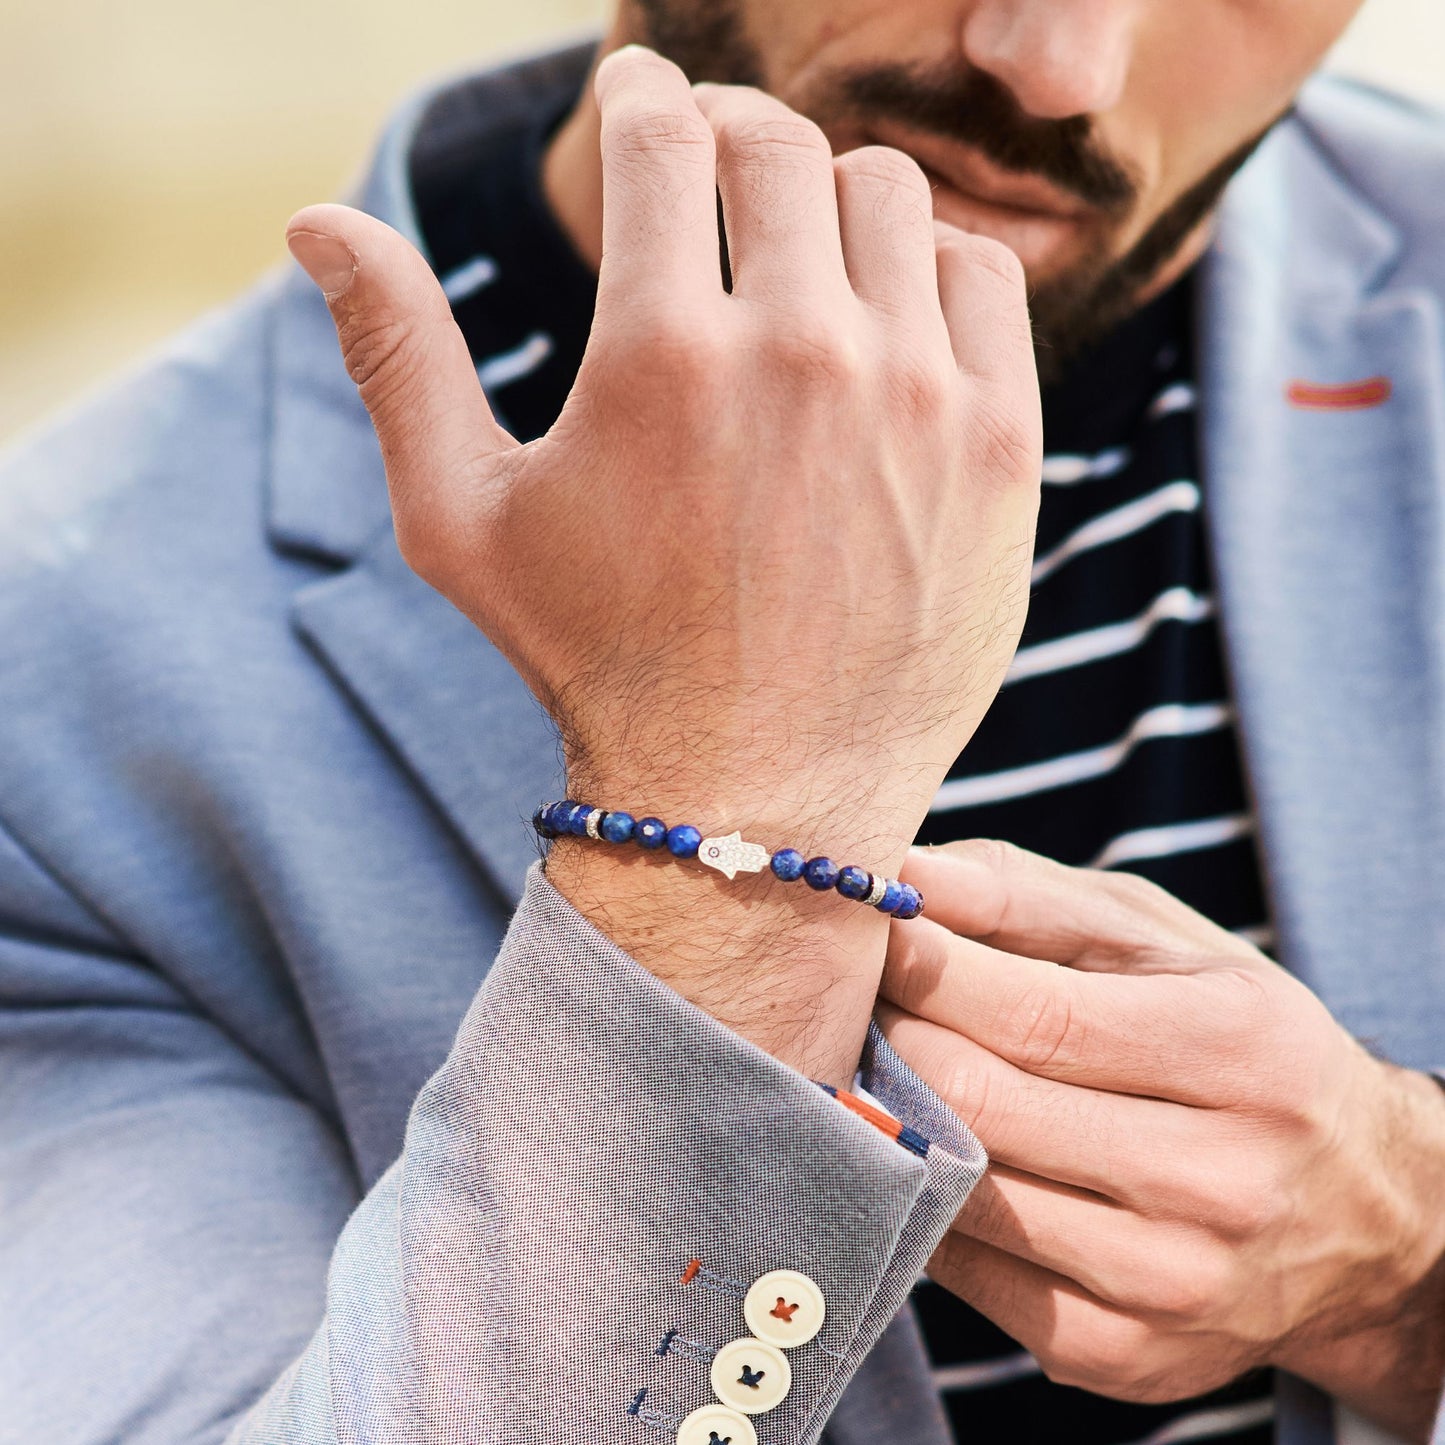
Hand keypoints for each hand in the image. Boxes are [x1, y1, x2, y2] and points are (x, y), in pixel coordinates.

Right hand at [286, 46, 1041, 1078]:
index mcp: (663, 358)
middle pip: (777, 141)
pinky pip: (982, 277)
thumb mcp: (464, 525)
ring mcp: (918, 398)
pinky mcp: (1000, 448)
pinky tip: (883, 314)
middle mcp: (804, 356)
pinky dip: (929, 264)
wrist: (756, 800)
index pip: (661, 133)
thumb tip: (313, 223)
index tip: (641, 102)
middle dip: (727, 130)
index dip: (640, 96)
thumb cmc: (598, 664)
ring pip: (886, 194)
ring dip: (825, 197)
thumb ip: (399, 357)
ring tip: (791, 254)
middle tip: (707, 166)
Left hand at [878, 841, 1444, 1439]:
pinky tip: (927, 1150)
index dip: (922, 969)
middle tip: (862, 998)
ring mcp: (1171, 1284)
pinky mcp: (1120, 1358)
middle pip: (983, 1105)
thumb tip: (901, 876)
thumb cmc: (1232, 1037)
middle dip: (893, 1037)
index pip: (1032, 1015)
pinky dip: (923, 1200)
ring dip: (893, 1119)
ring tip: (883, 1065)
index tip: (868, 930)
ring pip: (962, 1193)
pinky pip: (966, 1273)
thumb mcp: (1158, 938)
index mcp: (1238, 1050)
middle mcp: (1220, 1179)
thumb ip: (1024, 895)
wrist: (1362, 1210)